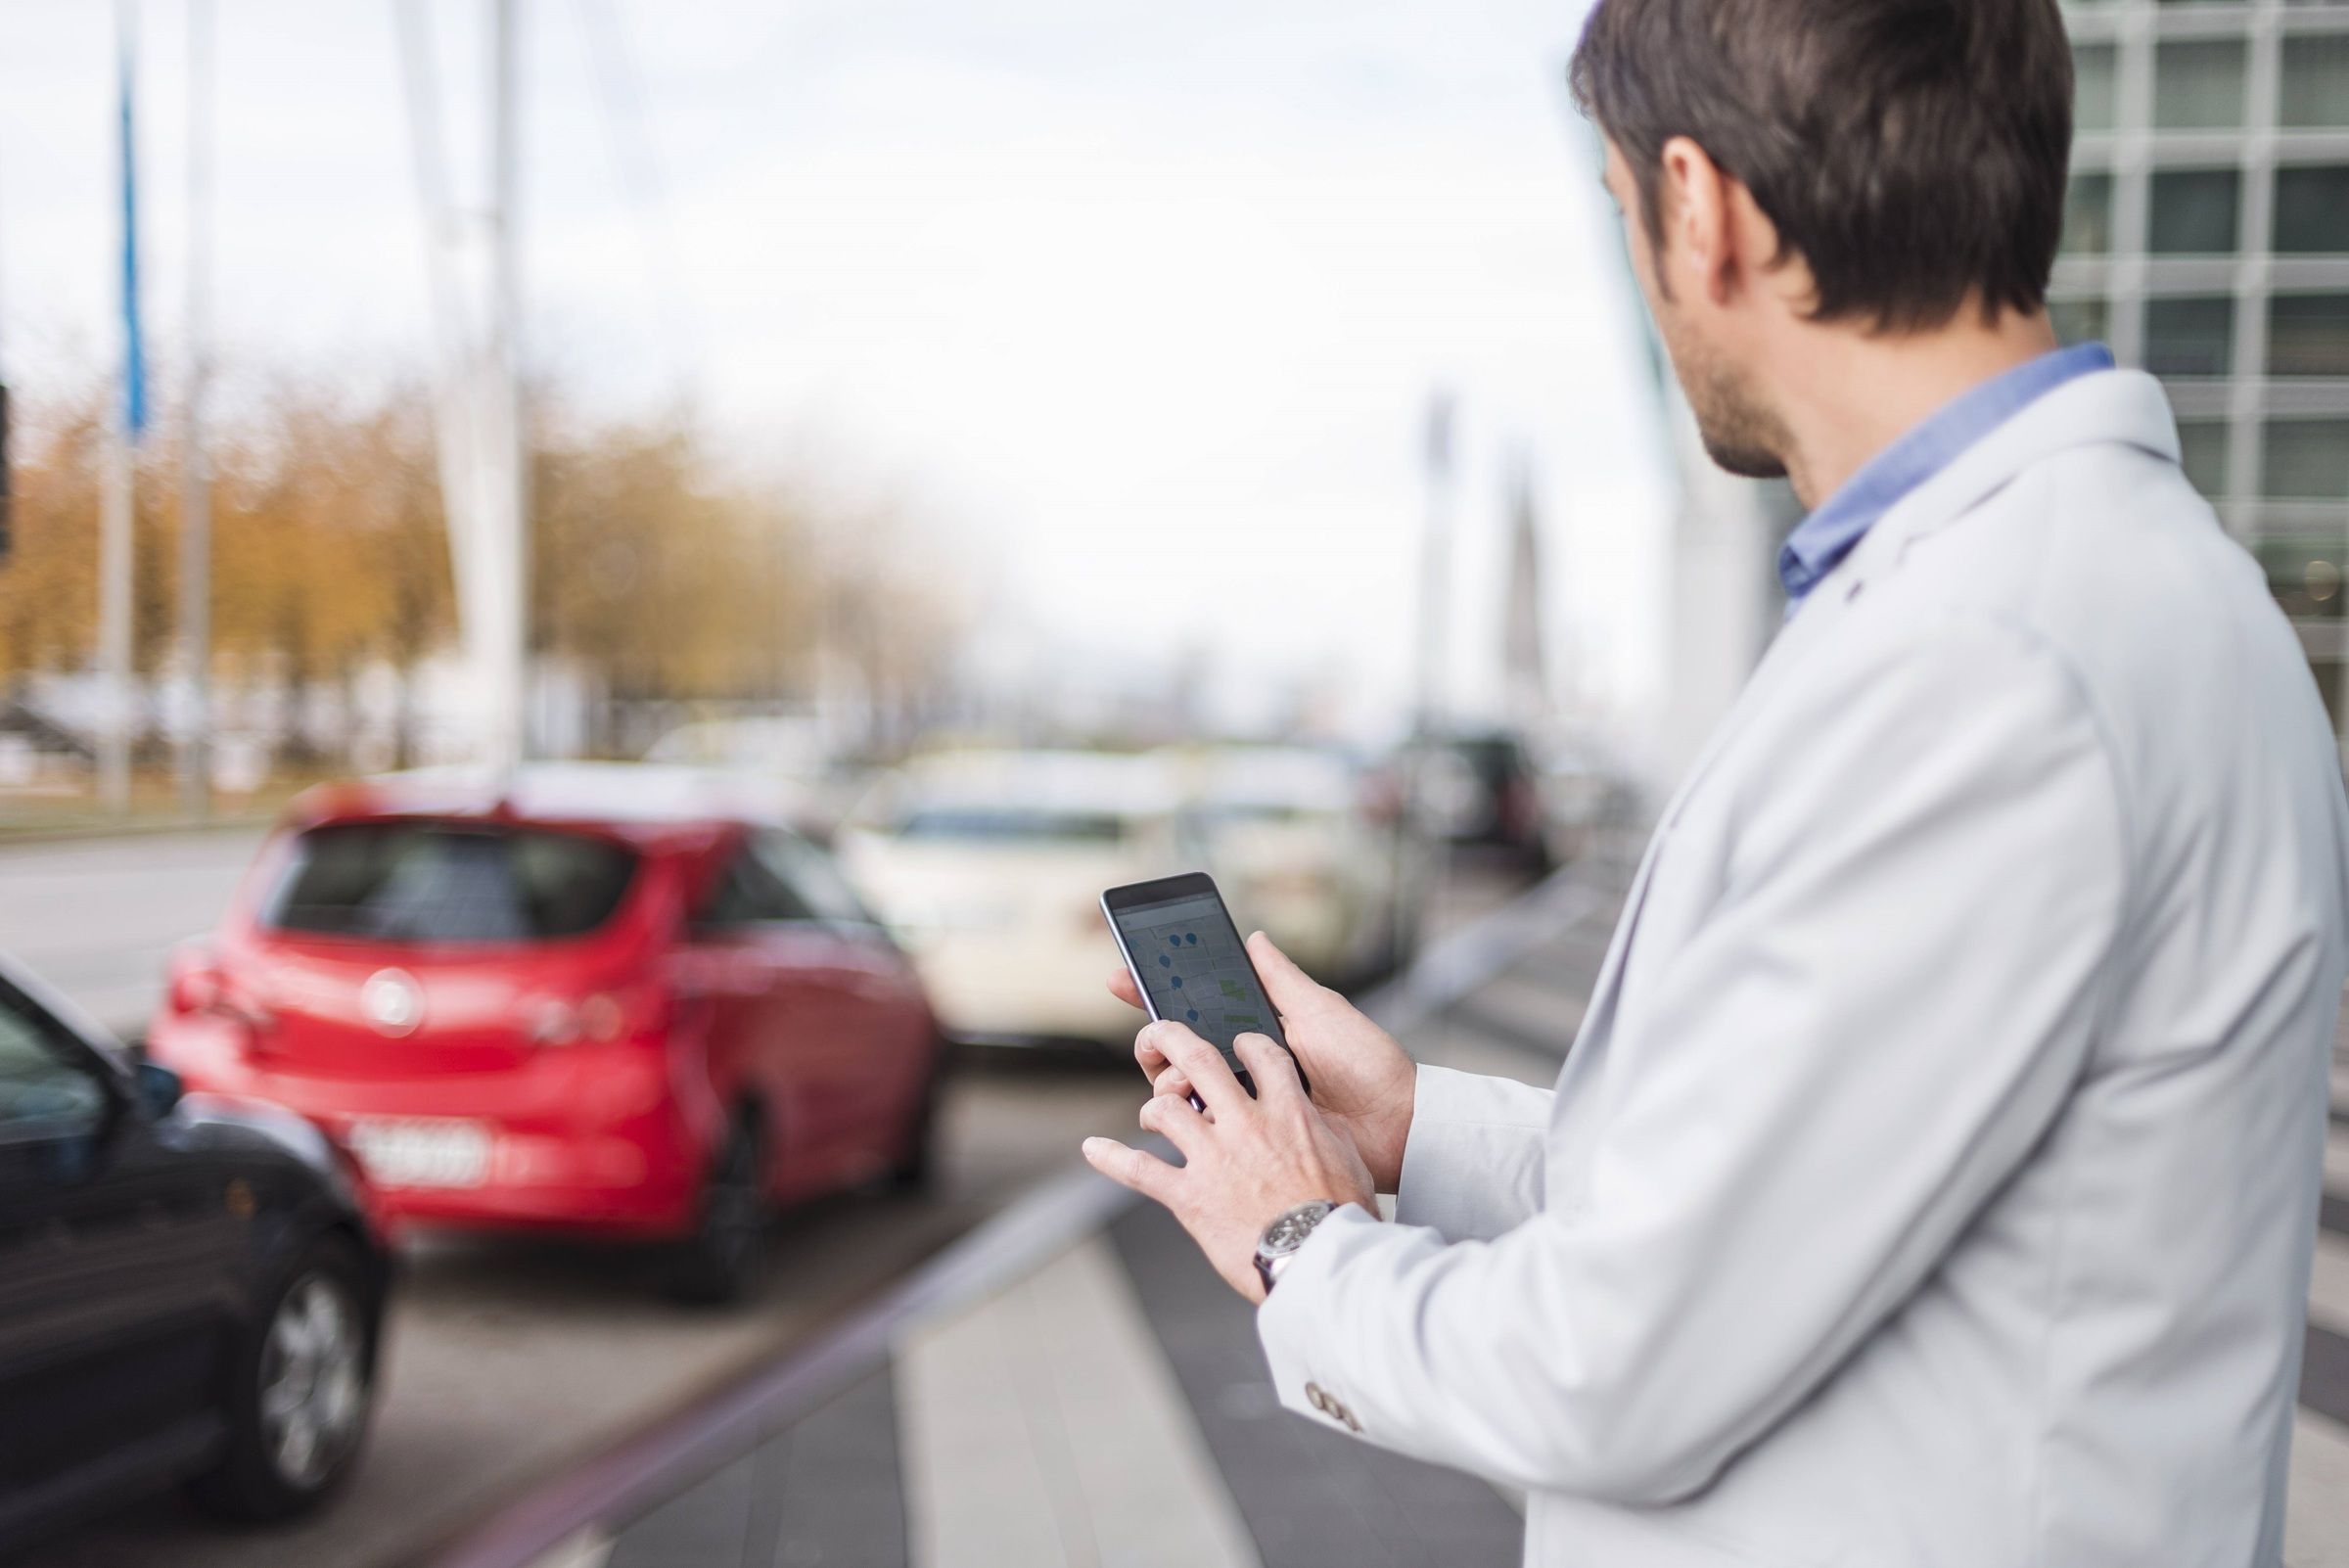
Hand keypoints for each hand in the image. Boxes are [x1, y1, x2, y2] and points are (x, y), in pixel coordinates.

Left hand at [1082, 1026, 1374, 1301]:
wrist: (1319, 1258)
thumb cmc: (1340, 1216)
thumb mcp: (1347, 1160)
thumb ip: (1321, 1133)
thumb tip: (1315, 1125)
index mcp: (1288, 1112)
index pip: (1263, 1055)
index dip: (1247, 1043)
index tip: (1239, 1043)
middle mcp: (1245, 1124)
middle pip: (1200, 1062)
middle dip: (1173, 1039)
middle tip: (1160, 1033)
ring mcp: (1213, 1158)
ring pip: (1166, 1109)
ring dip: (1153, 1106)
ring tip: (1151, 1112)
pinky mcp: (1189, 1196)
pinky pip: (1141, 1170)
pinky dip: (1111, 1159)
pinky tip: (1093, 1149)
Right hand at [1108, 931, 1416, 1191]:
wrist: (1394, 1126)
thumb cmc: (1366, 1063)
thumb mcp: (1320, 1011)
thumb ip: (1280, 979)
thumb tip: (1253, 937)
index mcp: (1261, 1032)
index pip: (1199, 1007)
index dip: (1158, 992)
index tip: (1122, 977)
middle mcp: (1246, 1067)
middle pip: (1179, 1050)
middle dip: (1154, 1041)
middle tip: (1154, 1040)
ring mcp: (1244, 1105)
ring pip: (1181, 1088)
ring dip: (1169, 1078)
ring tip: (1182, 1080)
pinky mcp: (1247, 1141)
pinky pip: (1202, 1128)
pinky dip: (1185, 1116)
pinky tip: (1187, 1109)